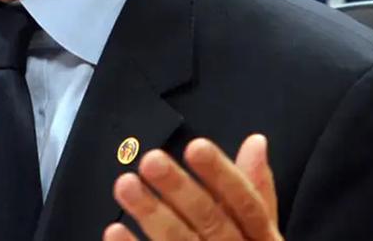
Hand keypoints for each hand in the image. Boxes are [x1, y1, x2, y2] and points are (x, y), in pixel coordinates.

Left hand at [105, 134, 280, 240]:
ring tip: (124, 184)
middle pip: (213, 224)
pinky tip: (113, 231)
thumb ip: (257, 191)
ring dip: (152, 216)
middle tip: (150, 160)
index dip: (222, 176)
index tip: (195, 145)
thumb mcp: (260, 233)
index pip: (248, 206)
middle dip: (181, 191)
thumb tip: (256, 141)